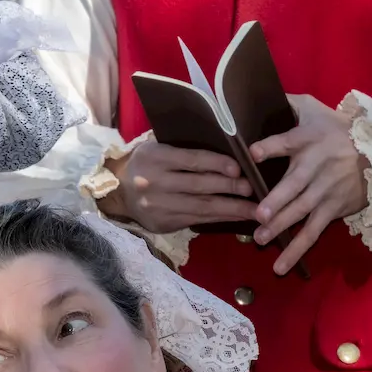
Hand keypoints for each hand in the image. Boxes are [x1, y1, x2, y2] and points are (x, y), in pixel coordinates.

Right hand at [97, 140, 257, 233]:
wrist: (118, 191)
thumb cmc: (145, 163)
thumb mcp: (157, 148)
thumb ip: (183, 150)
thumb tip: (225, 149)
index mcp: (156, 158)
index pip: (192, 160)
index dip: (218, 164)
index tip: (239, 169)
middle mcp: (155, 183)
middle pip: (199, 186)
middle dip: (230, 188)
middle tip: (252, 189)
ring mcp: (158, 206)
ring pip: (201, 208)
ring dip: (231, 209)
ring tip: (253, 209)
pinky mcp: (163, 223)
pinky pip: (196, 221)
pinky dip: (219, 219)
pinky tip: (236, 217)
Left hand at [250, 94, 369, 274]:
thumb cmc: (340, 130)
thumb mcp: (318, 110)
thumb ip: (290, 104)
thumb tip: (261, 94)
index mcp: (311, 138)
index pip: (289, 141)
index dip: (272, 146)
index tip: (253, 152)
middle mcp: (319, 165)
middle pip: (297, 183)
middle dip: (278, 199)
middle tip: (260, 213)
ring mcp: (327, 190)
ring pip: (303, 211)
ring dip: (283, 226)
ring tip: (262, 239)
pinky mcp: (335, 209)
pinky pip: (313, 231)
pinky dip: (297, 250)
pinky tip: (280, 266)